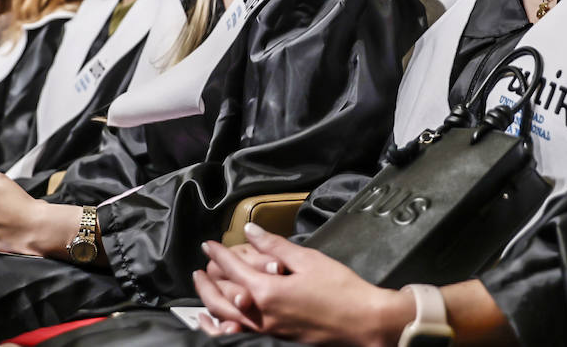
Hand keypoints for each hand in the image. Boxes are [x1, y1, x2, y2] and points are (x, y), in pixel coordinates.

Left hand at [193, 223, 409, 346]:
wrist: (364, 324)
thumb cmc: (341, 291)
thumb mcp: (308, 259)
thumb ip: (275, 246)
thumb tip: (251, 231)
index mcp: (268, 291)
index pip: (233, 269)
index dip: (218, 254)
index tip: (209, 245)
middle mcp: (262, 314)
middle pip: (222, 297)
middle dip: (207, 281)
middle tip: (201, 266)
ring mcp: (268, 330)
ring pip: (227, 318)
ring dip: (211, 301)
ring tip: (204, 290)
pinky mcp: (277, 338)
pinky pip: (239, 331)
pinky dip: (223, 326)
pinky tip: (220, 322)